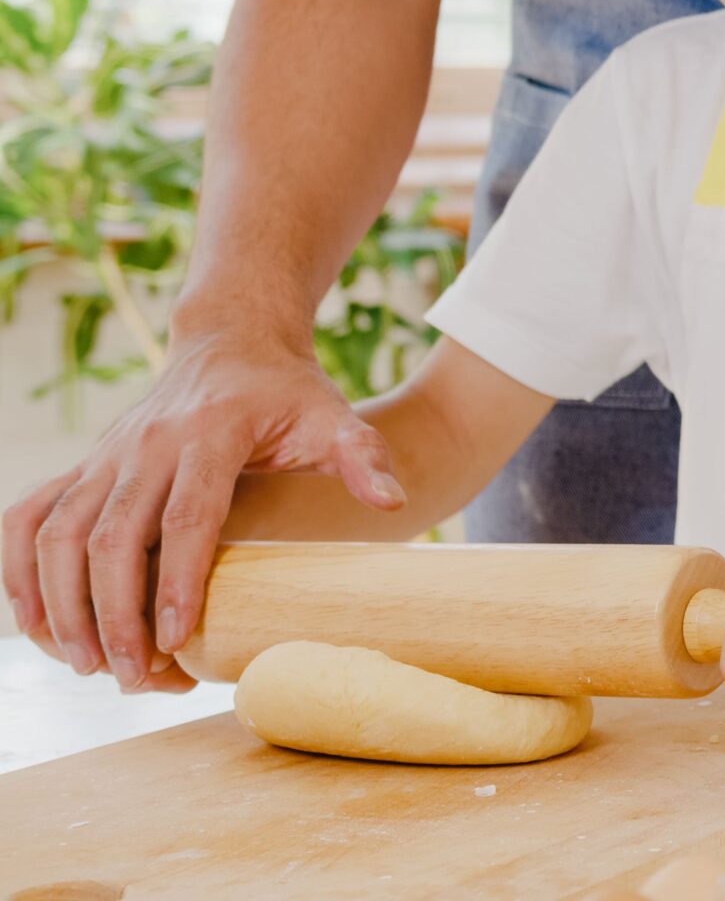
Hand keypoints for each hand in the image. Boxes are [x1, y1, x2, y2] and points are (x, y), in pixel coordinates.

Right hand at [3, 330, 403, 691]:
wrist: (232, 341)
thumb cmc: (288, 391)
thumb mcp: (335, 415)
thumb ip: (363, 456)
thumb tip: (393, 501)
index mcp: (211, 434)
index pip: (188, 518)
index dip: (179, 582)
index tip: (176, 642)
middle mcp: (146, 444)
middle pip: (113, 537)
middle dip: (115, 614)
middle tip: (134, 677)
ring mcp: (106, 455)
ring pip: (58, 534)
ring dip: (63, 605)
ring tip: (89, 666)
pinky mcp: (83, 465)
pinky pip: (27, 519)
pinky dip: (19, 572)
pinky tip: (35, 625)